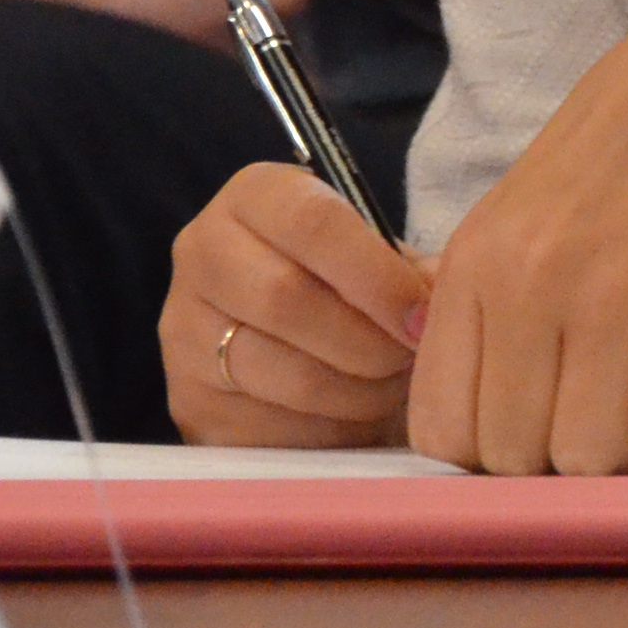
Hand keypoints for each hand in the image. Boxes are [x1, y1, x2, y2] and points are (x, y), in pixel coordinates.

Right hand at [159, 162, 429, 446]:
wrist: (283, 349)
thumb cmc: (341, 291)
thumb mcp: (374, 262)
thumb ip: (410, 272)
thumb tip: (442, 295)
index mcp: (255, 197)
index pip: (313, 223)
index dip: (377, 276)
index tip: (422, 318)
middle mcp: (203, 252)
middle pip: (286, 298)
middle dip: (367, 340)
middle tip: (410, 360)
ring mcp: (185, 330)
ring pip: (283, 371)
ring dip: (357, 391)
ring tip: (391, 390)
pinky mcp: (190, 401)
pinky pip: (272, 426)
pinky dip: (330, 430)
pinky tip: (354, 419)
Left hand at [410, 0, 627, 476]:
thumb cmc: (617, 162)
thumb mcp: (513, 223)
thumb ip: (481, 315)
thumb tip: (473, 425)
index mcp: (473, 270)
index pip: (441, 430)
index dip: (490, 457)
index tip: (536, 429)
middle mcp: (530, 282)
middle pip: (514, 457)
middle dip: (562, 461)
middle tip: (604, 411)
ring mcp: (614, 289)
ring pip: (592, 455)